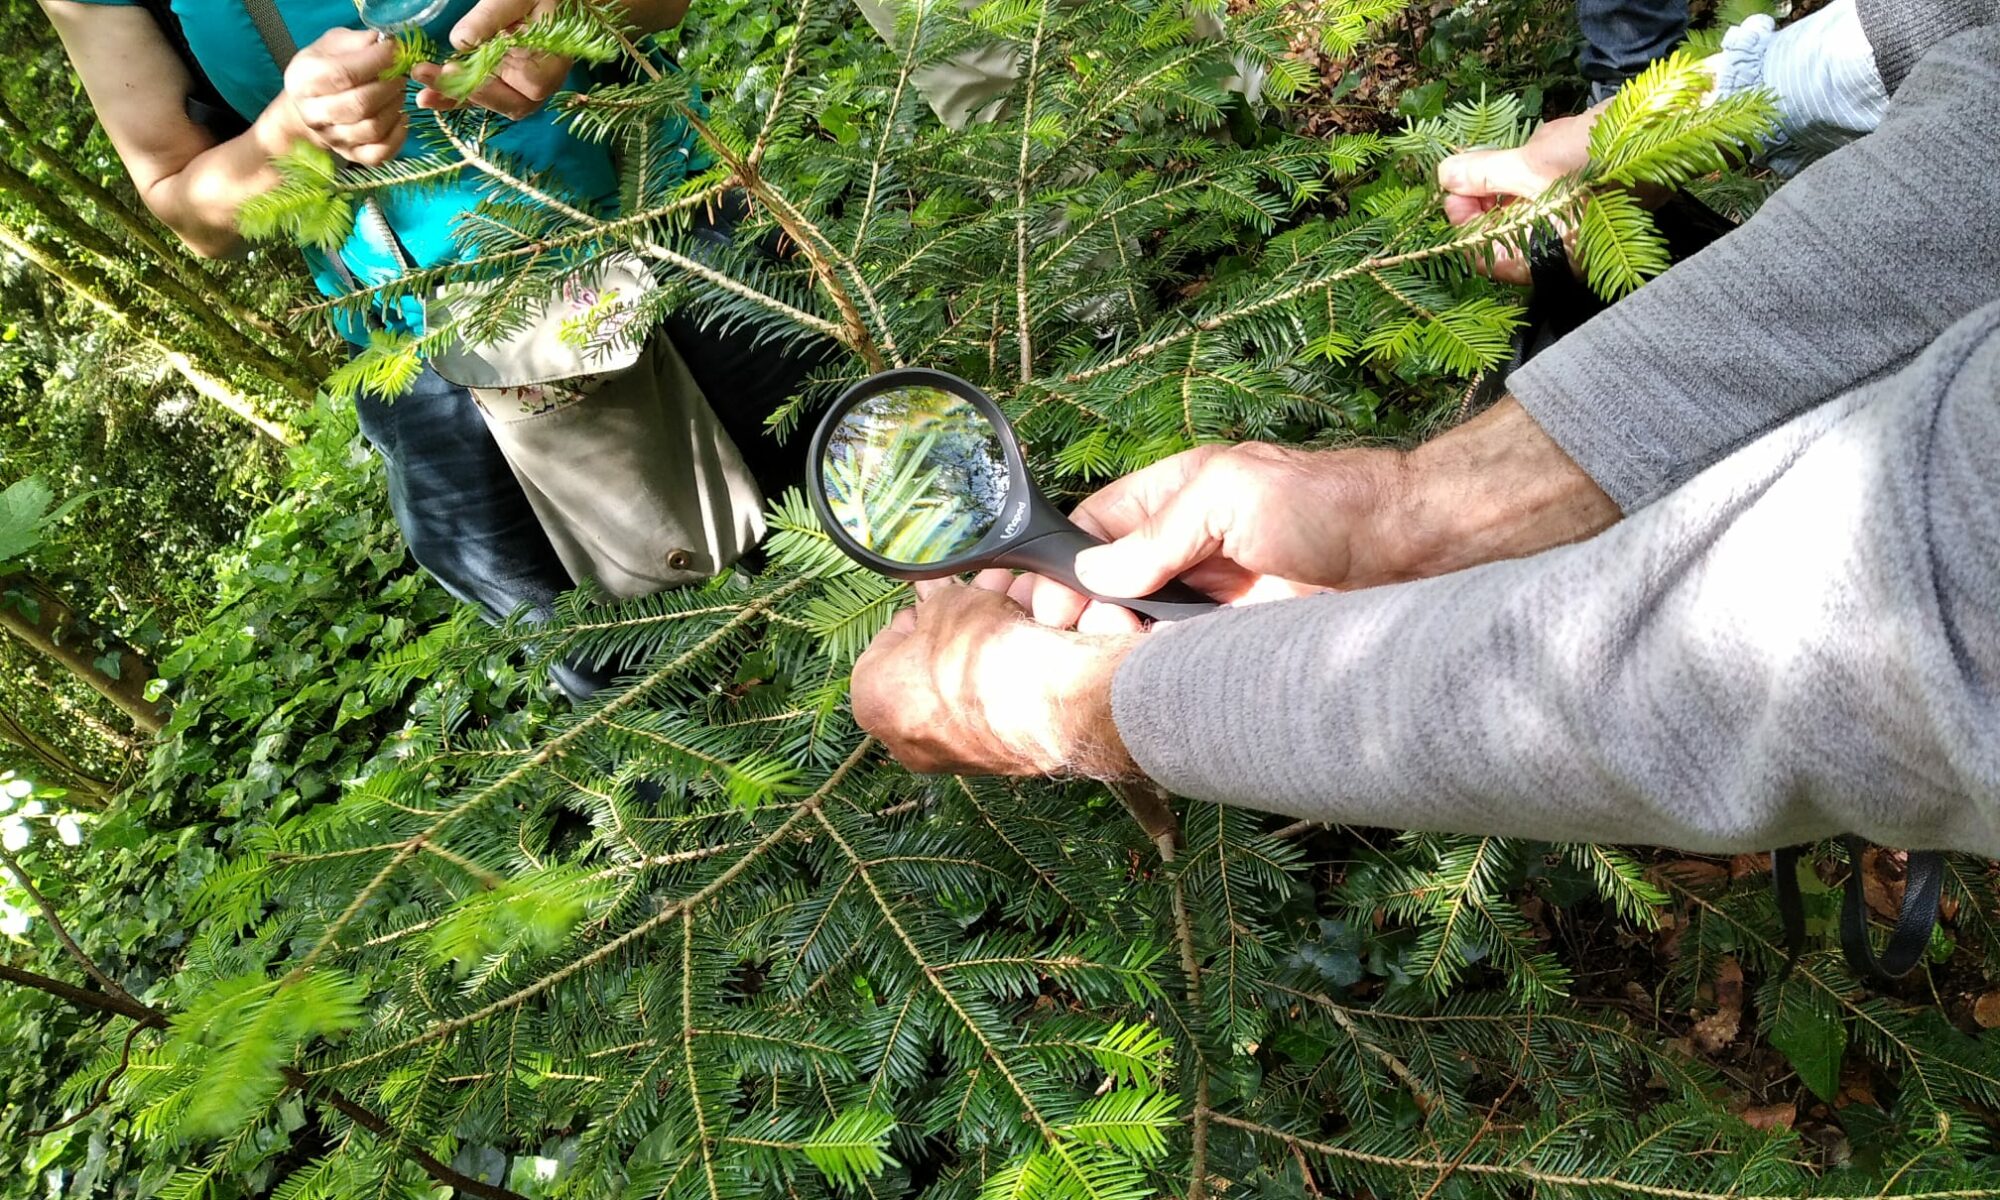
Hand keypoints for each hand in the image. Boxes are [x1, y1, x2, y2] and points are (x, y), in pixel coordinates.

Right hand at [281, 29, 408, 165]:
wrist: (310, 104)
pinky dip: (398, 136)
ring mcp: (332, 138)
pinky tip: (402, 118)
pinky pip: (379, 154)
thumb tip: (384, 41)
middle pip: (359, 104)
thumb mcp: (332, 45)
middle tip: (399, 74)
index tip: (394, 50)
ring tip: (399, 92)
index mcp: (304, 80)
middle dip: (388, 86)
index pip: (343, 74)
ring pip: (372, 129)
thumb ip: (357, 42)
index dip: (376, 61)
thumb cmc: (323, 68)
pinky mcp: (350, 155)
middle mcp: (314, 113)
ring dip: (395, 107)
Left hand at [410, 0, 572, 119]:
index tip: (454, 67)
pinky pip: (481, 94)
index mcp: (554, 61)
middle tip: (426, 75)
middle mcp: (541, 82)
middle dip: (463, 92)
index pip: (527, 84)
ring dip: (454, 97)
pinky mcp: (505, 81)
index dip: (490, 82)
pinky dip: (455, 96)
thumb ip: (491, 17)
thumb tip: (461, 41)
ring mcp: (522, 85)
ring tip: (421, 89)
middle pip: (507, 103)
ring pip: (490, 102)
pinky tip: (429, 96)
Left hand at [852, 572, 1139, 776]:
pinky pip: (1000, 705)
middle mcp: (904, 737)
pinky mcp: (997, 762)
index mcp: (873, 698)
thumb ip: (938, 596)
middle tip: (989, 591)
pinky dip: (1015, 671)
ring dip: (996, 638)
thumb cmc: (976, 651)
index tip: (946, 591)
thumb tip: (935, 591)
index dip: (923, 609)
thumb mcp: (950, 602)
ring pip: (972, 682)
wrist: (1041, 704)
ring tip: (1026, 600)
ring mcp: (953, 755)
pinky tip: (1040, 632)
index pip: (891, 640)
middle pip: (935, 663)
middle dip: (965, 622)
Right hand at [1018, 442, 1408, 633]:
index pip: (1088, 533)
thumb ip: (1156, 535)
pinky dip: (1152, 671)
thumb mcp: (1228, 496)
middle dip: (1078, 614)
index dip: (1059, 569)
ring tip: (1117, 655)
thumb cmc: (1323, 503)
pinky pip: (1172, 659)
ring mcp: (1203, 598)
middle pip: (1100, 588)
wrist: (1404, 551)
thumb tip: (1092, 573)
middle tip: (1078, 636)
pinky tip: (1144, 678)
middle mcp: (1180, 549)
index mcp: (1170, 499)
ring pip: (1131, 629)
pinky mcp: (1227, 640)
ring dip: (1114, 647)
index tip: (1042, 606)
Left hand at [1435, 108, 1603, 283]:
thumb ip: (1481, 174)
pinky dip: (1543, 171)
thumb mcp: (1530, 163)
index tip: (1453, 185)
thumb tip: (1444, 176)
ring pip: (1526, 209)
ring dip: (1516, 176)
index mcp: (1548, 258)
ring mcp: (1579, 230)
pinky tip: (1553, 144)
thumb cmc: (1600, 156)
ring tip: (1525, 148)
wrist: (1669, 127)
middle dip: (1487, 194)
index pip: (1483, 255)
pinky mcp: (1593, 205)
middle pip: (1502, 232)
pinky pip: (1552, 194)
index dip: (1461, 220)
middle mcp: (1563, 254)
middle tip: (1475, 162)